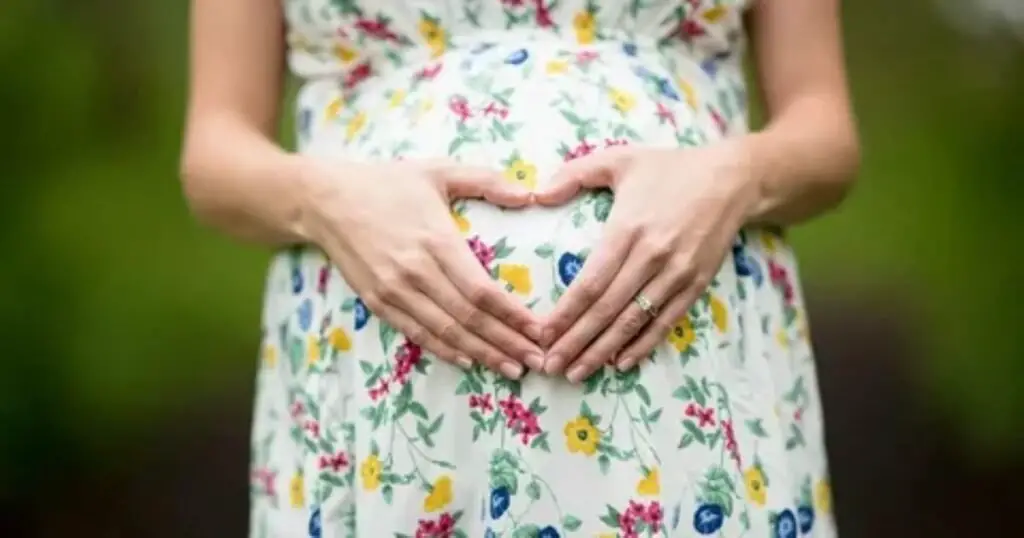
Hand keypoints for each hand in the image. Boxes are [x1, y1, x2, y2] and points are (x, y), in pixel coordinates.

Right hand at [300, 158, 545, 377]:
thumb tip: (529, 196)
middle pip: (469, 318)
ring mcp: (394, 291)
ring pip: (445, 332)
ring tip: (512, 369)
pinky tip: (469, 361)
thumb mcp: (437, 171)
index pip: (481, 289)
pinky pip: (417, 334)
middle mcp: (415, 271)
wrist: (324, 200)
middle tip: (537, 361)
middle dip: (506, 342)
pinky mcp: (377, 303)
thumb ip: (485, 181)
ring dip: (481, 354)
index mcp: (436, 240)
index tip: (539, 330)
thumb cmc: (387, 183)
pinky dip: (445, 351)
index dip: (512, 315)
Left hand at [533, 141, 760, 382]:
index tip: (543, 334)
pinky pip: (665, 322)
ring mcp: (676, 274)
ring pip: (633, 322)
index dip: (565, 313)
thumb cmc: (669, 168)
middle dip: (576, 341)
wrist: (732, 178)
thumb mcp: (619, 159)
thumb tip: (535, 196)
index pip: (590, 282)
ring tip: (576, 373)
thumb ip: (574, 174)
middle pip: (607, 310)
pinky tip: (621, 363)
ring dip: (603, 351)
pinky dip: (643, 345)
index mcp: (628, 229)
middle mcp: (652, 256)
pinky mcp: (696, 284)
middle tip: (550, 365)